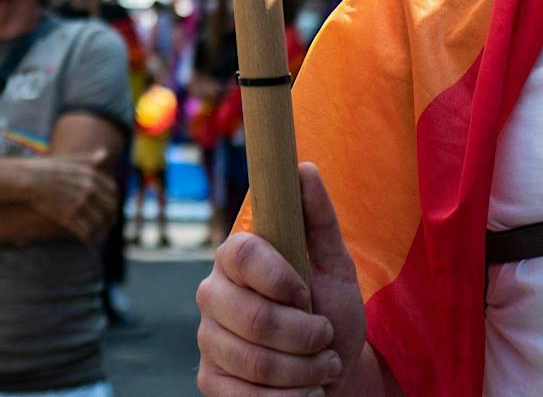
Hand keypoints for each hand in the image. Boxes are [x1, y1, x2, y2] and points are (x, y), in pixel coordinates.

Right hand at [24, 153, 118, 242]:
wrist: (27, 179)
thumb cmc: (46, 168)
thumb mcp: (69, 160)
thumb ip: (89, 159)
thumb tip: (105, 153)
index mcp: (90, 174)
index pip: (113, 190)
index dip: (114, 201)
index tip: (111, 208)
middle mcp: (88, 188)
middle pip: (110, 208)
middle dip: (111, 219)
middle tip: (108, 226)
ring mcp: (79, 202)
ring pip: (100, 223)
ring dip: (102, 232)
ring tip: (100, 237)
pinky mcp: (69, 216)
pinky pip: (87, 231)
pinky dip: (90, 238)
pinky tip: (88, 240)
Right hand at [196, 165, 366, 393]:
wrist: (329, 367)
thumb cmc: (329, 307)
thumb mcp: (334, 263)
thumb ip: (318, 219)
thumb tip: (303, 168)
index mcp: (235, 256)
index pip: (243, 255)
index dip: (282, 280)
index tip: (309, 295)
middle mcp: (211, 293)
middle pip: (254, 318)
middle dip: (304, 336)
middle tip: (327, 338)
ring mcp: (208, 338)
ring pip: (255, 362)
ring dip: (304, 371)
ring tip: (325, 365)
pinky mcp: (210, 381)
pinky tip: (304, 391)